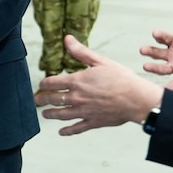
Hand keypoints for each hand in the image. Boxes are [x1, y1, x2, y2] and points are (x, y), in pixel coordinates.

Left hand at [35, 36, 164, 135]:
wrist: (135, 99)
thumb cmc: (121, 79)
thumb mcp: (100, 61)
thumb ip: (81, 52)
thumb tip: (67, 39)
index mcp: (77, 81)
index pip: (53, 83)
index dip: (45, 83)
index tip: (42, 84)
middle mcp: (77, 98)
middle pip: (53, 100)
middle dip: (43, 99)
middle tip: (37, 100)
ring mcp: (83, 111)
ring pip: (61, 115)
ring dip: (51, 114)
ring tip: (45, 114)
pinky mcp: (92, 122)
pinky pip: (76, 128)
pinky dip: (67, 131)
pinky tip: (61, 132)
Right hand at [140, 0, 172, 89]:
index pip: (164, 38)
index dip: (160, 36)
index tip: (155, 34)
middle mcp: (172, 54)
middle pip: (157, 53)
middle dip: (150, 52)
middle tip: (142, 50)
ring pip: (162, 68)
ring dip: (154, 68)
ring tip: (145, 67)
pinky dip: (169, 87)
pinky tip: (164, 90)